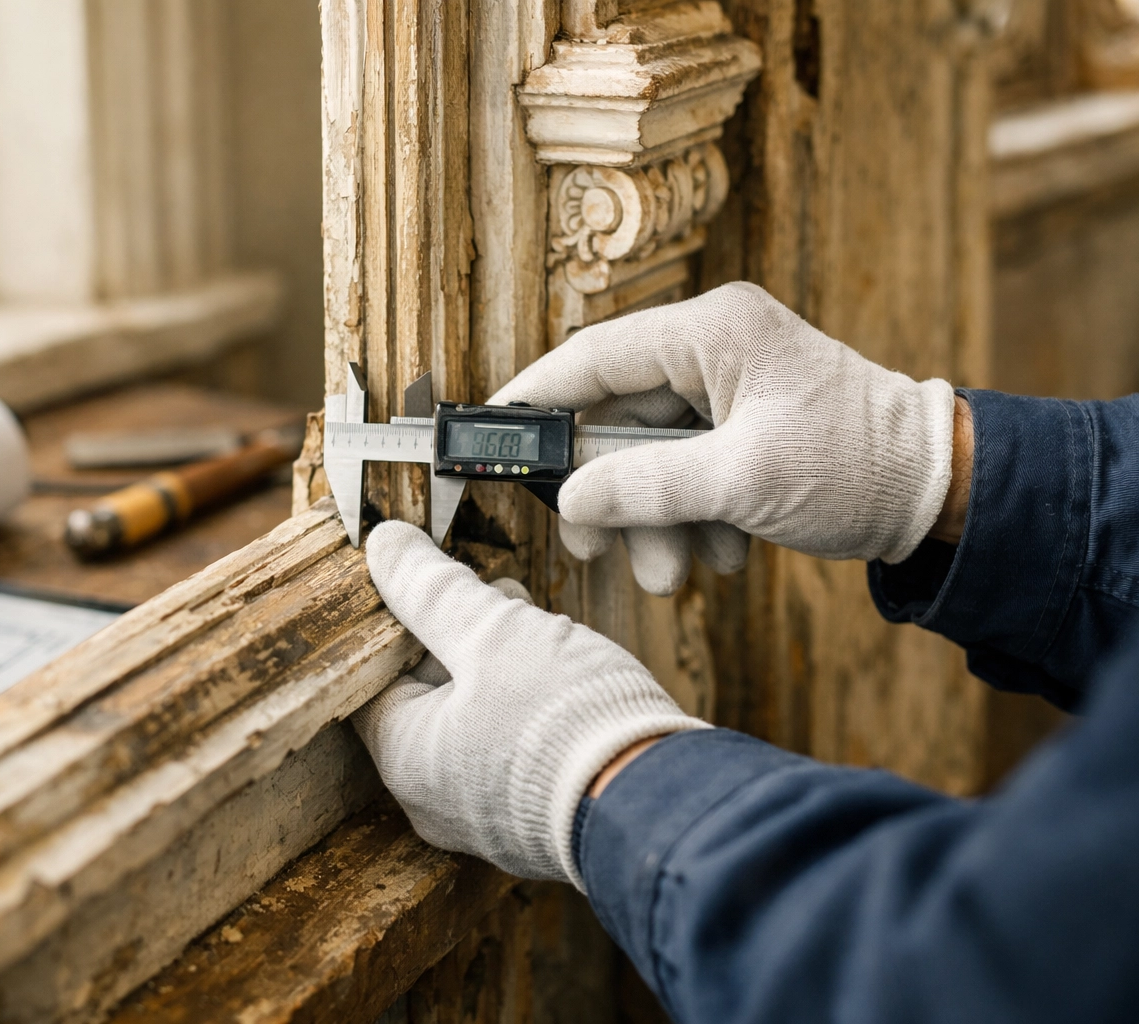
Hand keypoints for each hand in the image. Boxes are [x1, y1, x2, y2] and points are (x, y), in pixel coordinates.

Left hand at [352, 520, 706, 888]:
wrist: (663, 808)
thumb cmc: (566, 722)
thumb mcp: (493, 632)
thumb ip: (432, 589)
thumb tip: (382, 545)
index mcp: (404, 760)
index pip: (373, 677)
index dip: (403, 621)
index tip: (439, 588)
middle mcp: (435, 802)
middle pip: (428, 695)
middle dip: (463, 639)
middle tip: (501, 604)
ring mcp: (489, 819)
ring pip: (477, 718)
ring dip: (504, 667)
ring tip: (542, 633)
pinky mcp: (538, 822)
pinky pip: (518, 750)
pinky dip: (535, 709)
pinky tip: (568, 679)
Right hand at [490, 283, 956, 585]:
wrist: (943, 494)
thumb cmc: (858, 468)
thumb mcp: (742, 482)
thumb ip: (645, 487)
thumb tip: (569, 500)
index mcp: (713, 332)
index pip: (594, 357)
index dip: (536, 398)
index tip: (488, 431)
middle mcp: (714, 348)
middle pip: (617, 418)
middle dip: (610, 493)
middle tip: (589, 547)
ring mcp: (728, 387)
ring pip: (648, 455)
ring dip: (654, 519)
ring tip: (674, 569)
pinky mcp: (741, 424)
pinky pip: (684, 469)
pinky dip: (690, 515)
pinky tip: (724, 549)